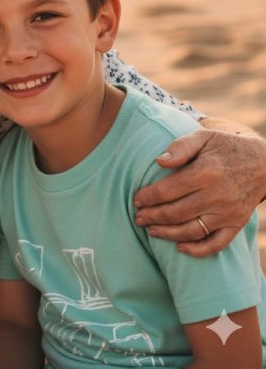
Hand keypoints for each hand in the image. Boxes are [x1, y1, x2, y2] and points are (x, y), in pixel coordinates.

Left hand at [133, 127, 265, 256]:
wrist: (264, 163)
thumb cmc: (226, 147)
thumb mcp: (204, 137)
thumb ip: (181, 146)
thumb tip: (160, 161)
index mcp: (206, 172)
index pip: (168, 190)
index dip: (148, 197)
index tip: (136, 200)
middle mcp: (217, 196)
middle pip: (176, 213)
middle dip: (152, 217)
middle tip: (137, 218)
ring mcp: (228, 213)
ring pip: (192, 230)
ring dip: (168, 234)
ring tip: (151, 231)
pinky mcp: (236, 224)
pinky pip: (217, 244)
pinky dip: (198, 250)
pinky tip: (180, 247)